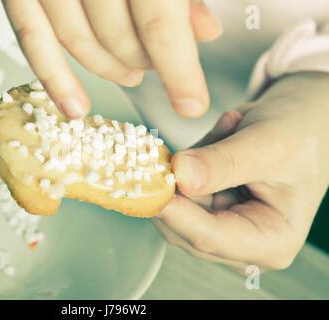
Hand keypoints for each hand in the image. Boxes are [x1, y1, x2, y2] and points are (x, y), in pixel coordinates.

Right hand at [3, 0, 221, 117]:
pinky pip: (30, 34)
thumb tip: (202, 31)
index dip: (179, 70)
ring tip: (130, 75)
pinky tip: (73, 103)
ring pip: (77, 39)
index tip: (191, 103)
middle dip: (146, 61)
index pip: (160, 20)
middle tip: (159, 65)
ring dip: (107, 68)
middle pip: (119, 34)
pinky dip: (53, 74)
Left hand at [153, 72, 328, 272]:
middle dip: (174, 186)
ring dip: (188, 164)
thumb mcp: (269, 145)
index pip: (210, 238)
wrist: (305, 120)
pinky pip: (179, 186)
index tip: (150, 186)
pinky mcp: (206, 205)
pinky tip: (221, 136)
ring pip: (176, 204)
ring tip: (225, 132)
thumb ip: (224, 163)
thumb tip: (181, 176)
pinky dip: (190, 159)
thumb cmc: (302, 135)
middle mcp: (242, 241)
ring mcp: (221, 224)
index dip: (175, 213)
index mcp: (270, 241)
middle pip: (184, 227)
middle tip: (173, 146)